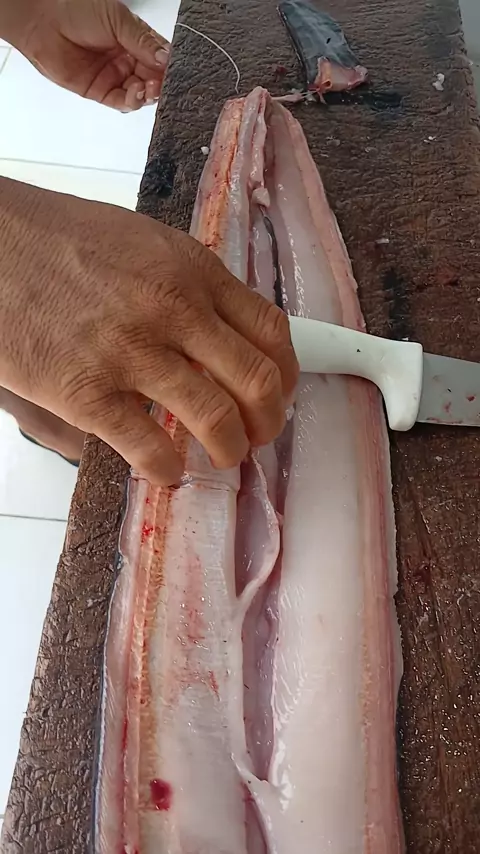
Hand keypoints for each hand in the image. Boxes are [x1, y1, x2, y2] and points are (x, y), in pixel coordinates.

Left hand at [0, 0, 168, 109]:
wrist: (43, 19)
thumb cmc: (76, 8)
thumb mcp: (118, 20)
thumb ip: (142, 42)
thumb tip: (167, 59)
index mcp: (136, 39)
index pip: (160, 58)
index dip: (169, 67)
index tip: (175, 72)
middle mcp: (128, 59)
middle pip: (153, 80)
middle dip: (160, 85)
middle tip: (161, 83)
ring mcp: (115, 77)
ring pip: (140, 95)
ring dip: (148, 95)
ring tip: (147, 88)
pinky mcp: (101, 92)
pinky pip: (122, 103)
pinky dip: (132, 101)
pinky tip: (135, 93)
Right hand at [0, 178, 298, 484]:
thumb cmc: (59, 241)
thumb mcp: (144, 244)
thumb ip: (188, 287)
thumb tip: (219, 340)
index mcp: (193, 271)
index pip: (271, 331)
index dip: (287, 375)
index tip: (279, 395)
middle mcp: (175, 310)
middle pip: (258, 381)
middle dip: (268, 422)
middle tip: (257, 437)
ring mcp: (133, 353)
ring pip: (216, 419)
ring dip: (229, 450)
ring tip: (221, 458)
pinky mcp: (88, 392)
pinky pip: (150, 446)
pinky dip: (168, 469)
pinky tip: (166, 471)